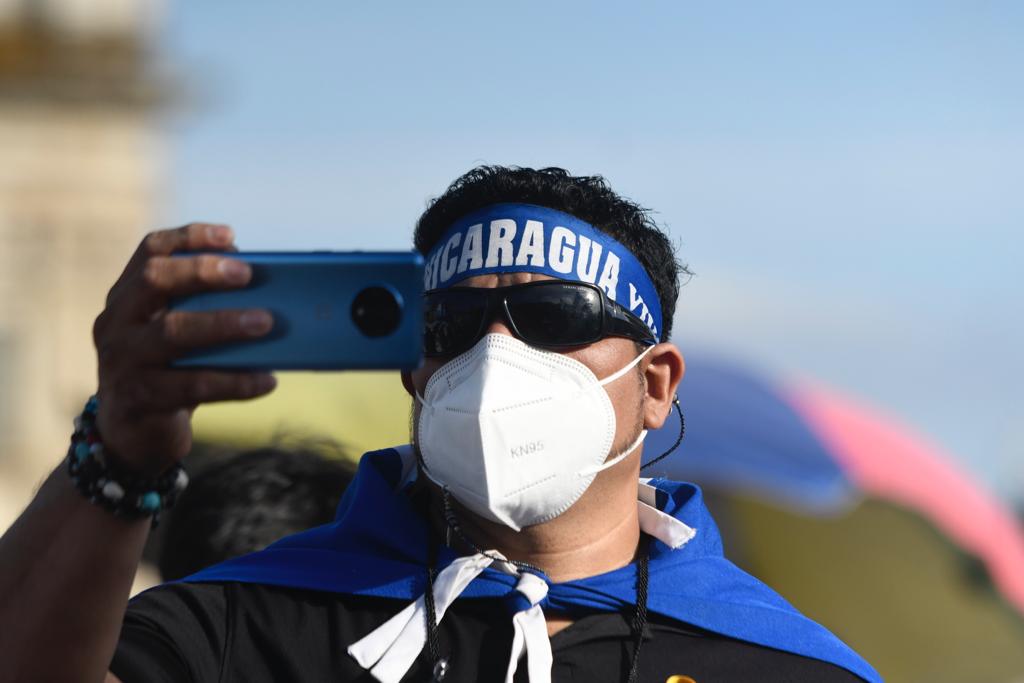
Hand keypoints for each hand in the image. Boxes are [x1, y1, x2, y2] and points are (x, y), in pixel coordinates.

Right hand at [92, 223, 276, 474]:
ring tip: (266, 323)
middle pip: (154, 281)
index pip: (151, 251)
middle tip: (248, 275)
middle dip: (203, 272)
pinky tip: (266, 380)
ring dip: (224, 324)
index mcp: (128, 296)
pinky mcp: (140, 399)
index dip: (189, 237)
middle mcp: (118, 322)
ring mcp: (123, 361)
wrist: (133, 435)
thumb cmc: (169, 370)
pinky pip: (193, 386)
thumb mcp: (176, 333)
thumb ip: (203, 308)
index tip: (231, 237)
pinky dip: (235, 382)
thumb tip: (270, 288)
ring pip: (173, 333)